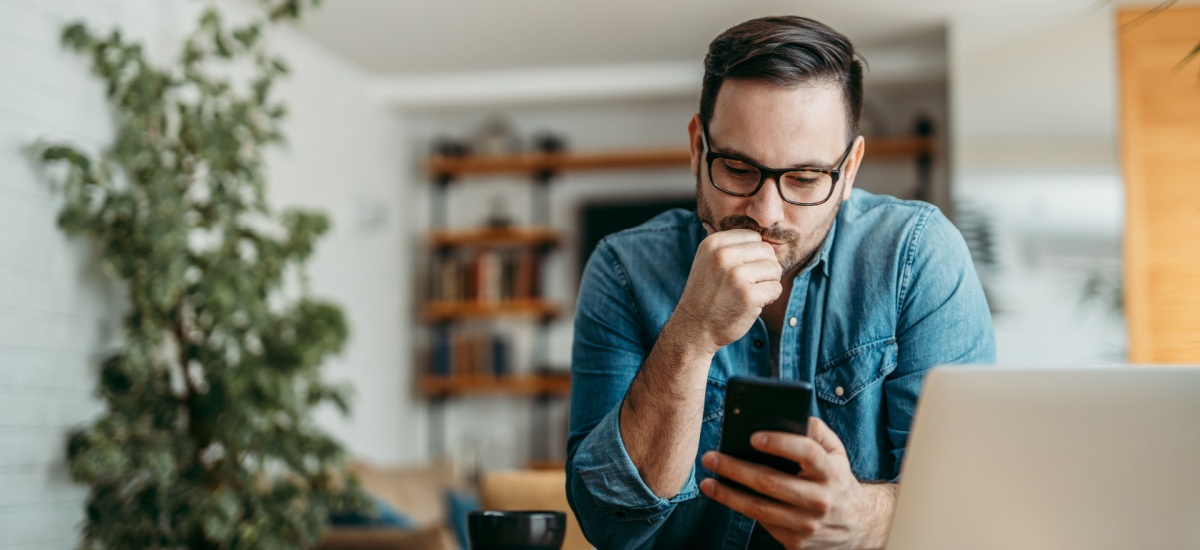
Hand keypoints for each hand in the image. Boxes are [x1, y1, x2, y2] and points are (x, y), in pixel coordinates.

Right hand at [673, 221, 782, 353]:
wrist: (693, 328)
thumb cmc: (707, 294)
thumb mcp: (709, 260)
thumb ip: (732, 246)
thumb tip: (767, 236)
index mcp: (714, 243)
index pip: (754, 236)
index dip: (754, 255)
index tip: (742, 270)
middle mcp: (723, 256)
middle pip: (767, 251)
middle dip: (764, 268)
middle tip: (750, 284)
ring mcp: (736, 276)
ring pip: (774, 268)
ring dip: (768, 283)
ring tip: (750, 293)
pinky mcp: (748, 295)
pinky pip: (776, 288)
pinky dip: (769, 298)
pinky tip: (753, 304)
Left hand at [699, 417, 894, 548]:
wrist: (858, 525)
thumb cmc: (836, 479)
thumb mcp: (836, 453)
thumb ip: (816, 430)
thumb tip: (791, 413)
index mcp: (831, 472)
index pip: (807, 453)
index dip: (780, 443)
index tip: (753, 437)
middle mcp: (821, 500)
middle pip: (772, 483)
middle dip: (736, 469)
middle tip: (711, 457)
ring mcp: (808, 525)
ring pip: (760, 509)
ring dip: (728, 495)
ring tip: (707, 482)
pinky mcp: (796, 542)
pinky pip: (762, 523)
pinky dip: (741, 508)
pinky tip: (725, 496)